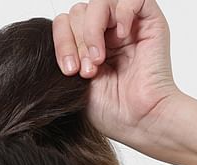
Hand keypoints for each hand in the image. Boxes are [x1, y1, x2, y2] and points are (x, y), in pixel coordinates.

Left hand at [53, 0, 181, 147]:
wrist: (140, 121)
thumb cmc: (112, 111)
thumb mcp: (76, 83)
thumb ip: (65, 56)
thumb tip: (46, 39)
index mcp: (88, 46)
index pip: (64, 24)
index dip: (62, 43)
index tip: (69, 71)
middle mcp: (107, 32)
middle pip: (78, 12)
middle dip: (77, 41)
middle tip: (88, 71)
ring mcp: (127, 25)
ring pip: (98, 2)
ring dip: (92, 30)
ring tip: (99, 59)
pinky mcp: (149, 21)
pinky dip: (122, 13)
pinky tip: (121, 37)